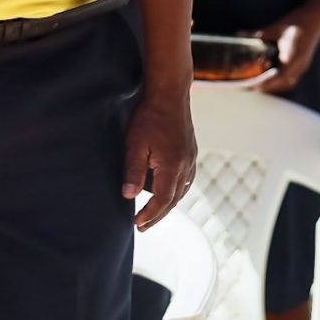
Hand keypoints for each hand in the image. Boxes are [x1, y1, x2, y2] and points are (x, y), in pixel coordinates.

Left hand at [124, 93, 197, 230]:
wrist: (170, 93)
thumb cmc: (150, 117)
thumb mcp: (135, 144)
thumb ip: (133, 171)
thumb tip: (129, 196)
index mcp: (172, 166)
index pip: (162, 200)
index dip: (150, 214)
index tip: (137, 224)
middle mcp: (186, 165)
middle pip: (174, 199)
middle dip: (158, 214)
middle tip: (143, 226)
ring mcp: (191, 157)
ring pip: (182, 189)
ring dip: (168, 203)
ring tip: (154, 212)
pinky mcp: (191, 150)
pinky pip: (187, 178)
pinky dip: (177, 189)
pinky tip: (168, 188)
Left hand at [255, 0, 319, 94]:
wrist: (317, 16)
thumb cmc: (298, 21)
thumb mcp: (276, 27)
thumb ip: (259, 34)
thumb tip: (239, 35)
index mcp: (294, 57)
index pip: (279, 77)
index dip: (266, 84)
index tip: (254, 86)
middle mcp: (300, 65)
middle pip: (283, 84)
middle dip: (268, 87)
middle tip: (252, 85)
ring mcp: (303, 65)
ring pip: (289, 82)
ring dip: (276, 85)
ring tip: (260, 82)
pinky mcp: (304, 63)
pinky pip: (292, 78)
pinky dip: (281, 80)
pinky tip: (272, 75)